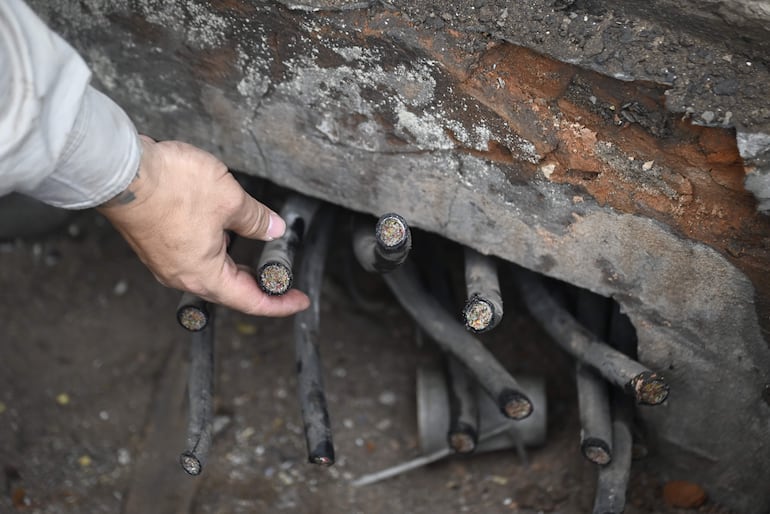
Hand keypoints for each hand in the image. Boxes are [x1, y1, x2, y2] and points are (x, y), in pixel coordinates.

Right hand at [97, 136, 309, 316]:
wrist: (120, 169)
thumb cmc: (169, 187)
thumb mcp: (229, 199)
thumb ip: (256, 218)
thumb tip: (272, 229)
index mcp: (203, 275)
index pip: (250, 301)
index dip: (279, 304)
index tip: (298, 301)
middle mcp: (182, 274)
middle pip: (230, 289)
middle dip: (259, 285)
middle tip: (284, 279)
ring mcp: (166, 260)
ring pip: (211, 271)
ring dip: (236, 264)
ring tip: (259, 252)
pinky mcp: (156, 244)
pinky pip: (194, 255)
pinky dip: (216, 250)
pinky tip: (227, 232)